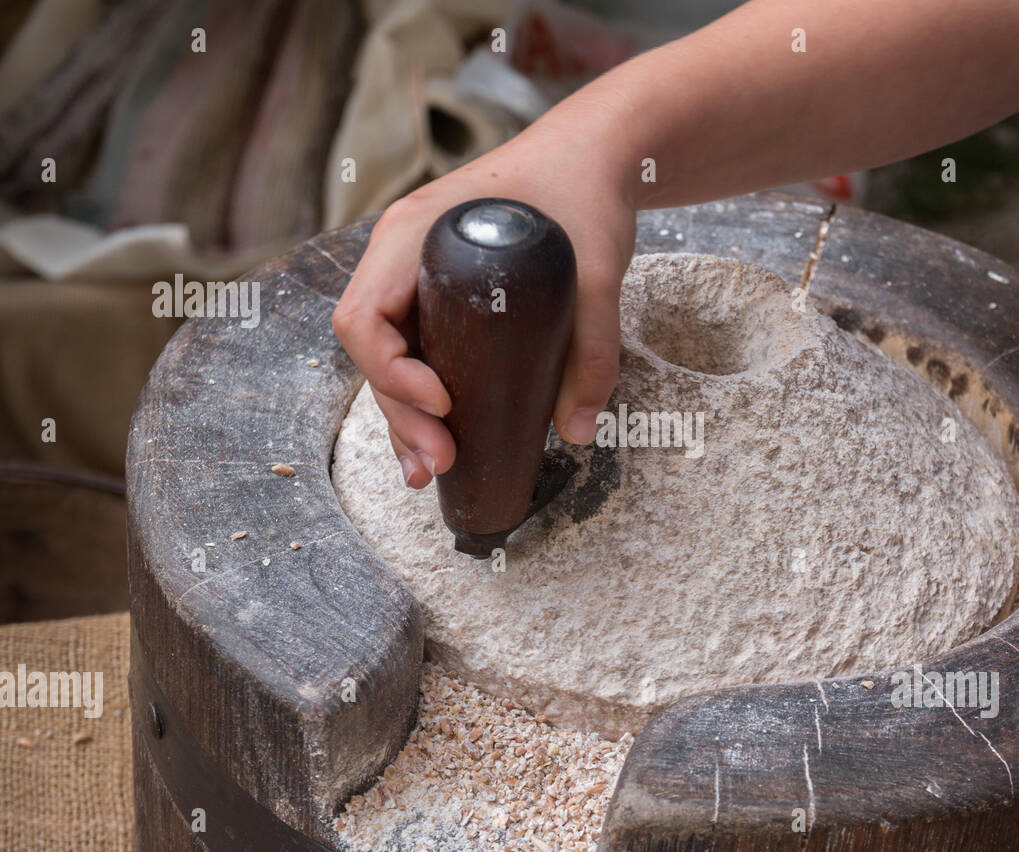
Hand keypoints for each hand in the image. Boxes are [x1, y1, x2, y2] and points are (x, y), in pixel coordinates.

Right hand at [331, 128, 635, 488]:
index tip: (443, 404)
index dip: (391, 370)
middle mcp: (401, 256)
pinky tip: (438, 439)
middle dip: (399, 413)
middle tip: (440, 462)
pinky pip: (415, 349)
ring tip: (428, 471)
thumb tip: (579, 431)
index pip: (364, 315)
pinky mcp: (442, 296)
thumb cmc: (583, 194)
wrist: (595, 158)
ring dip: (402, 417)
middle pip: (371, 348)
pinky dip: (420, 397)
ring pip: (389, 356)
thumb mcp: (598, 273)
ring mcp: (417, 276)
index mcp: (414, 235)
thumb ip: (595, 350)